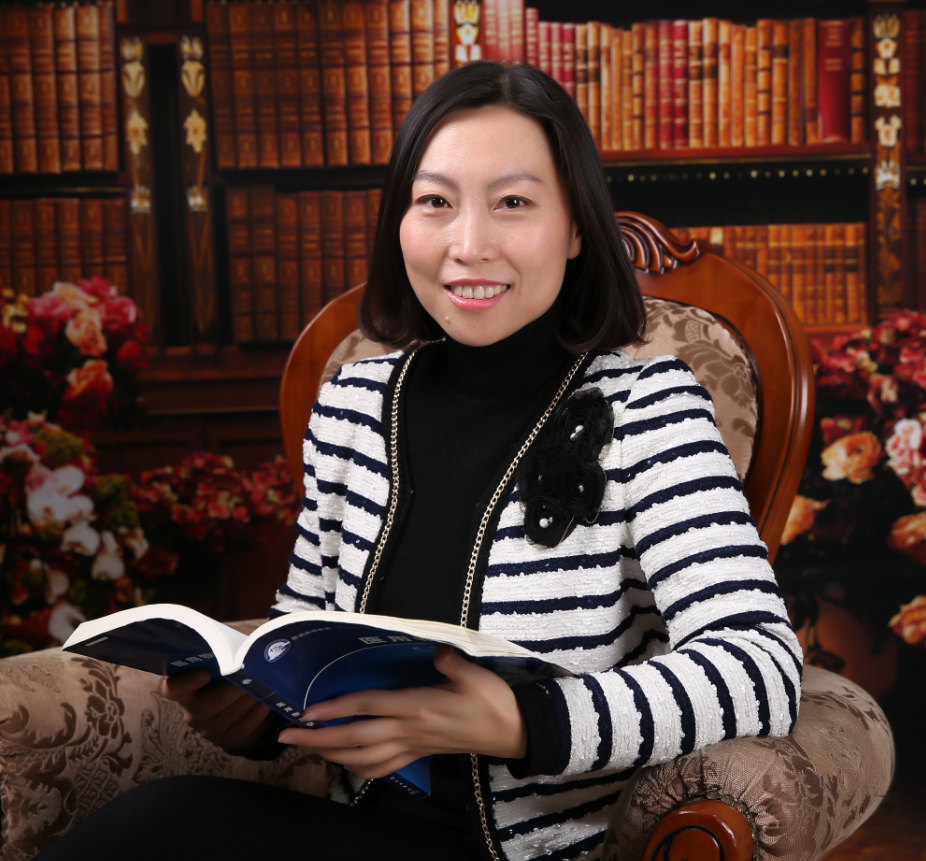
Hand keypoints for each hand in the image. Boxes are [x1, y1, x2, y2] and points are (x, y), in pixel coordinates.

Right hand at [161, 668, 272, 751]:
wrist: (243, 709)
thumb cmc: (229, 679)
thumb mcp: (223, 667)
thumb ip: (223, 657)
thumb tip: (239, 647)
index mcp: (185, 691)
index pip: (172, 689)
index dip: (186, 682)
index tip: (205, 672)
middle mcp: (192, 713)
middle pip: (210, 702)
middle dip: (234, 687)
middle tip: (252, 673)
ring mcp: (208, 730)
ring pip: (229, 714)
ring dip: (248, 698)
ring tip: (264, 684)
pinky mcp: (227, 740)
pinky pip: (242, 729)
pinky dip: (256, 714)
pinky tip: (265, 703)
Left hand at [276, 645, 526, 779]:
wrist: (512, 731)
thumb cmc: (492, 701)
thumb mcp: (476, 675)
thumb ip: (453, 664)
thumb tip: (437, 650)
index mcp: (419, 707)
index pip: (368, 707)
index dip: (335, 709)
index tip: (306, 711)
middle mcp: (410, 730)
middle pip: (355, 738)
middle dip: (318, 739)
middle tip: (286, 737)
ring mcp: (413, 745)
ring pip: (363, 757)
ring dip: (330, 755)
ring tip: (305, 749)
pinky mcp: (420, 753)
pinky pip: (382, 768)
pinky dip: (357, 768)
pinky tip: (343, 762)